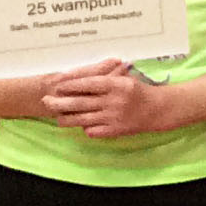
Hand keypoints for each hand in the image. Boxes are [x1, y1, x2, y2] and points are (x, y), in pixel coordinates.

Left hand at [41, 63, 172, 138]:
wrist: (159, 109)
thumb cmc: (138, 91)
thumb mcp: (124, 78)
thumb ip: (104, 75)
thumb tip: (78, 77)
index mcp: (116, 85)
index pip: (87, 84)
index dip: (69, 85)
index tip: (57, 85)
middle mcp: (114, 101)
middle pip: (80, 102)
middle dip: (59, 102)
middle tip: (45, 101)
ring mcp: (114, 117)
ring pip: (82, 119)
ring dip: (67, 119)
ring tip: (58, 117)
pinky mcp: (115, 130)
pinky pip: (93, 131)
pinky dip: (85, 128)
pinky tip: (81, 125)